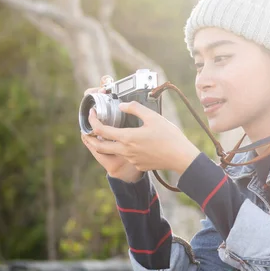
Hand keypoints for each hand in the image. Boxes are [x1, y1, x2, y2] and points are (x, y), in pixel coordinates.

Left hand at [82, 100, 200, 174]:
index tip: (92, 114)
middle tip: (89, 131)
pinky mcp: (139, 165)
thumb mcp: (153, 117)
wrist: (180, 157)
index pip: (101, 130)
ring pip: (113, 152)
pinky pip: (127, 157)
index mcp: (127, 137)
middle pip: (100, 147)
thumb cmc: (169, 137)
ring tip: (108, 136)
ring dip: (107, 144)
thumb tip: (122, 106)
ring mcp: (132, 159)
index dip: (93, 121)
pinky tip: (132, 144)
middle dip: (91, 139)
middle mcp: (126, 151)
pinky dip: (124, 150)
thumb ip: (135, 108)